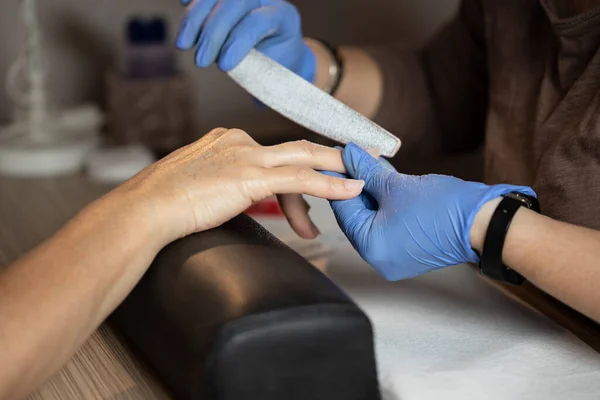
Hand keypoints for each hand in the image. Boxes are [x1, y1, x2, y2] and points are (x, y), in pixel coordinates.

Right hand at [114, 129, 363, 246]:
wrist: (145, 209)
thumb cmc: (163, 203)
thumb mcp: (198, 184)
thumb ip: (222, 182)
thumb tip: (233, 194)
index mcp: (228, 140)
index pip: (274, 155)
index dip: (303, 168)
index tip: (321, 175)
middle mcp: (240, 141)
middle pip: (297, 150)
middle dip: (333, 157)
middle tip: (359, 162)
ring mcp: (246, 156)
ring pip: (305, 159)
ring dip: (337, 171)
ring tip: (361, 183)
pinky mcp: (250, 177)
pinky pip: (300, 179)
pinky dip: (329, 186)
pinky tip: (349, 191)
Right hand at [176, 0, 314, 80]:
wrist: (279, 57)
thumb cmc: (275, 70)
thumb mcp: (273, 75)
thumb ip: (258, 72)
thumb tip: (231, 68)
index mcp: (283, 17)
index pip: (258, 21)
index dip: (239, 41)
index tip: (223, 67)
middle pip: (235, 2)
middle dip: (213, 32)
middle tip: (200, 62)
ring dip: (195, 18)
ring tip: (183, 45)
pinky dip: (193, 1)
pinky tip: (183, 6)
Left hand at [326, 143, 534, 280]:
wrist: (485, 224)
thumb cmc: (443, 209)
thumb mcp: (397, 185)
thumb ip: (367, 171)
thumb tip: (349, 157)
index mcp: (370, 246)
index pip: (343, 208)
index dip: (339, 179)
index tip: (335, 158)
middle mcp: (379, 257)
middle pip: (357, 213)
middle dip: (357, 182)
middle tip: (354, 156)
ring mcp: (395, 255)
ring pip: (374, 216)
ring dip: (373, 190)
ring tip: (371, 162)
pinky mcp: (409, 248)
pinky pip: (389, 222)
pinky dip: (387, 202)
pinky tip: (386, 179)